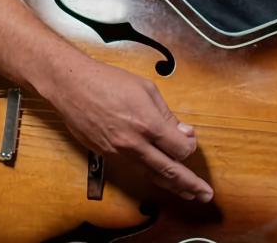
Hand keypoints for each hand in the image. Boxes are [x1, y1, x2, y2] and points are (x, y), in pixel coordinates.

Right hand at [39, 54, 212, 201]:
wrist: (71, 85)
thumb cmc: (107, 81)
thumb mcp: (146, 89)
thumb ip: (166, 115)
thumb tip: (182, 132)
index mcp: (148, 124)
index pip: (180, 149)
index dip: (190, 147)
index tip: (190, 140)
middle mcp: (134, 143)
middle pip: (169, 171)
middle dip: (190, 185)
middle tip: (205, 195)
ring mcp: (119, 152)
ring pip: (151, 176)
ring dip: (172, 187)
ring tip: (188, 194)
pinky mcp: (107, 155)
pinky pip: (134, 169)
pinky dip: (150, 176)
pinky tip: (159, 179)